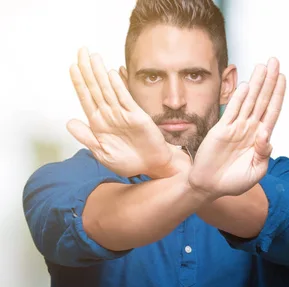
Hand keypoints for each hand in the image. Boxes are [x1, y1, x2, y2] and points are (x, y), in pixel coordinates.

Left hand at [67, 48, 175, 177]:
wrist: (152, 166)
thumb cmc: (129, 161)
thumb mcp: (102, 154)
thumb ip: (86, 138)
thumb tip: (69, 122)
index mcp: (99, 123)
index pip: (86, 98)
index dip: (79, 82)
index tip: (72, 66)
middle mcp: (110, 115)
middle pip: (96, 88)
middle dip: (88, 69)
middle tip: (82, 50)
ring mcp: (124, 114)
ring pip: (109, 90)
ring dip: (100, 73)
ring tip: (94, 57)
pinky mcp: (138, 116)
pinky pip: (125, 99)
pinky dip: (118, 87)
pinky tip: (111, 74)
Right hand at [189, 58, 285, 197]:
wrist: (210, 186)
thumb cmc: (234, 181)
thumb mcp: (256, 171)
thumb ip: (263, 154)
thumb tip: (266, 135)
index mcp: (260, 138)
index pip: (272, 111)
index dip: (278, 95)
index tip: (283, 78)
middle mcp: (249, 128)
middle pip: (262, 100)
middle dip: (269, 81)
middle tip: (275, 62)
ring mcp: (235, 127)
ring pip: (248, 100)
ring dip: (256, 83)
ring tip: (263, 66)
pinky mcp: (221, 129)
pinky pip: (232, 110)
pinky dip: (239, 98)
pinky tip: (245, 85)